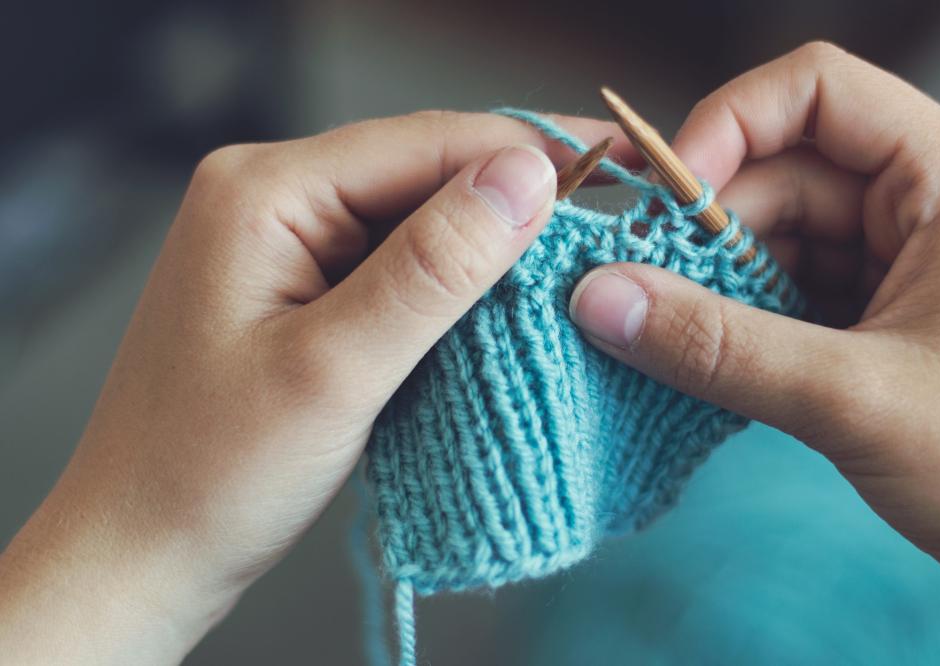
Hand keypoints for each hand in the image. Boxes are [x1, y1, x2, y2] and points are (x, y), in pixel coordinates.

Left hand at [0, 111, 635, 663]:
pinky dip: (454, 283)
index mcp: (264, 191)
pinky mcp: (303, 285)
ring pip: (418, 217)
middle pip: (425, 170)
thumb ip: (431, 268)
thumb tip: (525, 178)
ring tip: (575, 265)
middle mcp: (272, 196)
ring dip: (491, 244)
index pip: (426, 141)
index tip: (621, 171)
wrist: (142, 551)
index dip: (529, 153)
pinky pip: (397, 262)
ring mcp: (286, 240)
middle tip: (612, 227)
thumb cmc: (209, 473)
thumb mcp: (334, 370)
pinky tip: (504, 302)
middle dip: (516, 198)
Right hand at [568, 43, 939, 663]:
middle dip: (709, 230)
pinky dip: (751, 320)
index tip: (660, 203)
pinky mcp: (898, 318)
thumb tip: (599, 297)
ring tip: (665, 338)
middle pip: (789, 171)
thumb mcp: (850, 397)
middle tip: (635, 292)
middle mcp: (936, 200)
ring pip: (787, 238)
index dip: (724, 126)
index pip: (816, 89)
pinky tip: (709, 360)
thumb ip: (714, 342)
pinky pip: (802, 292)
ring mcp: (917, 261)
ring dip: (723, 284)